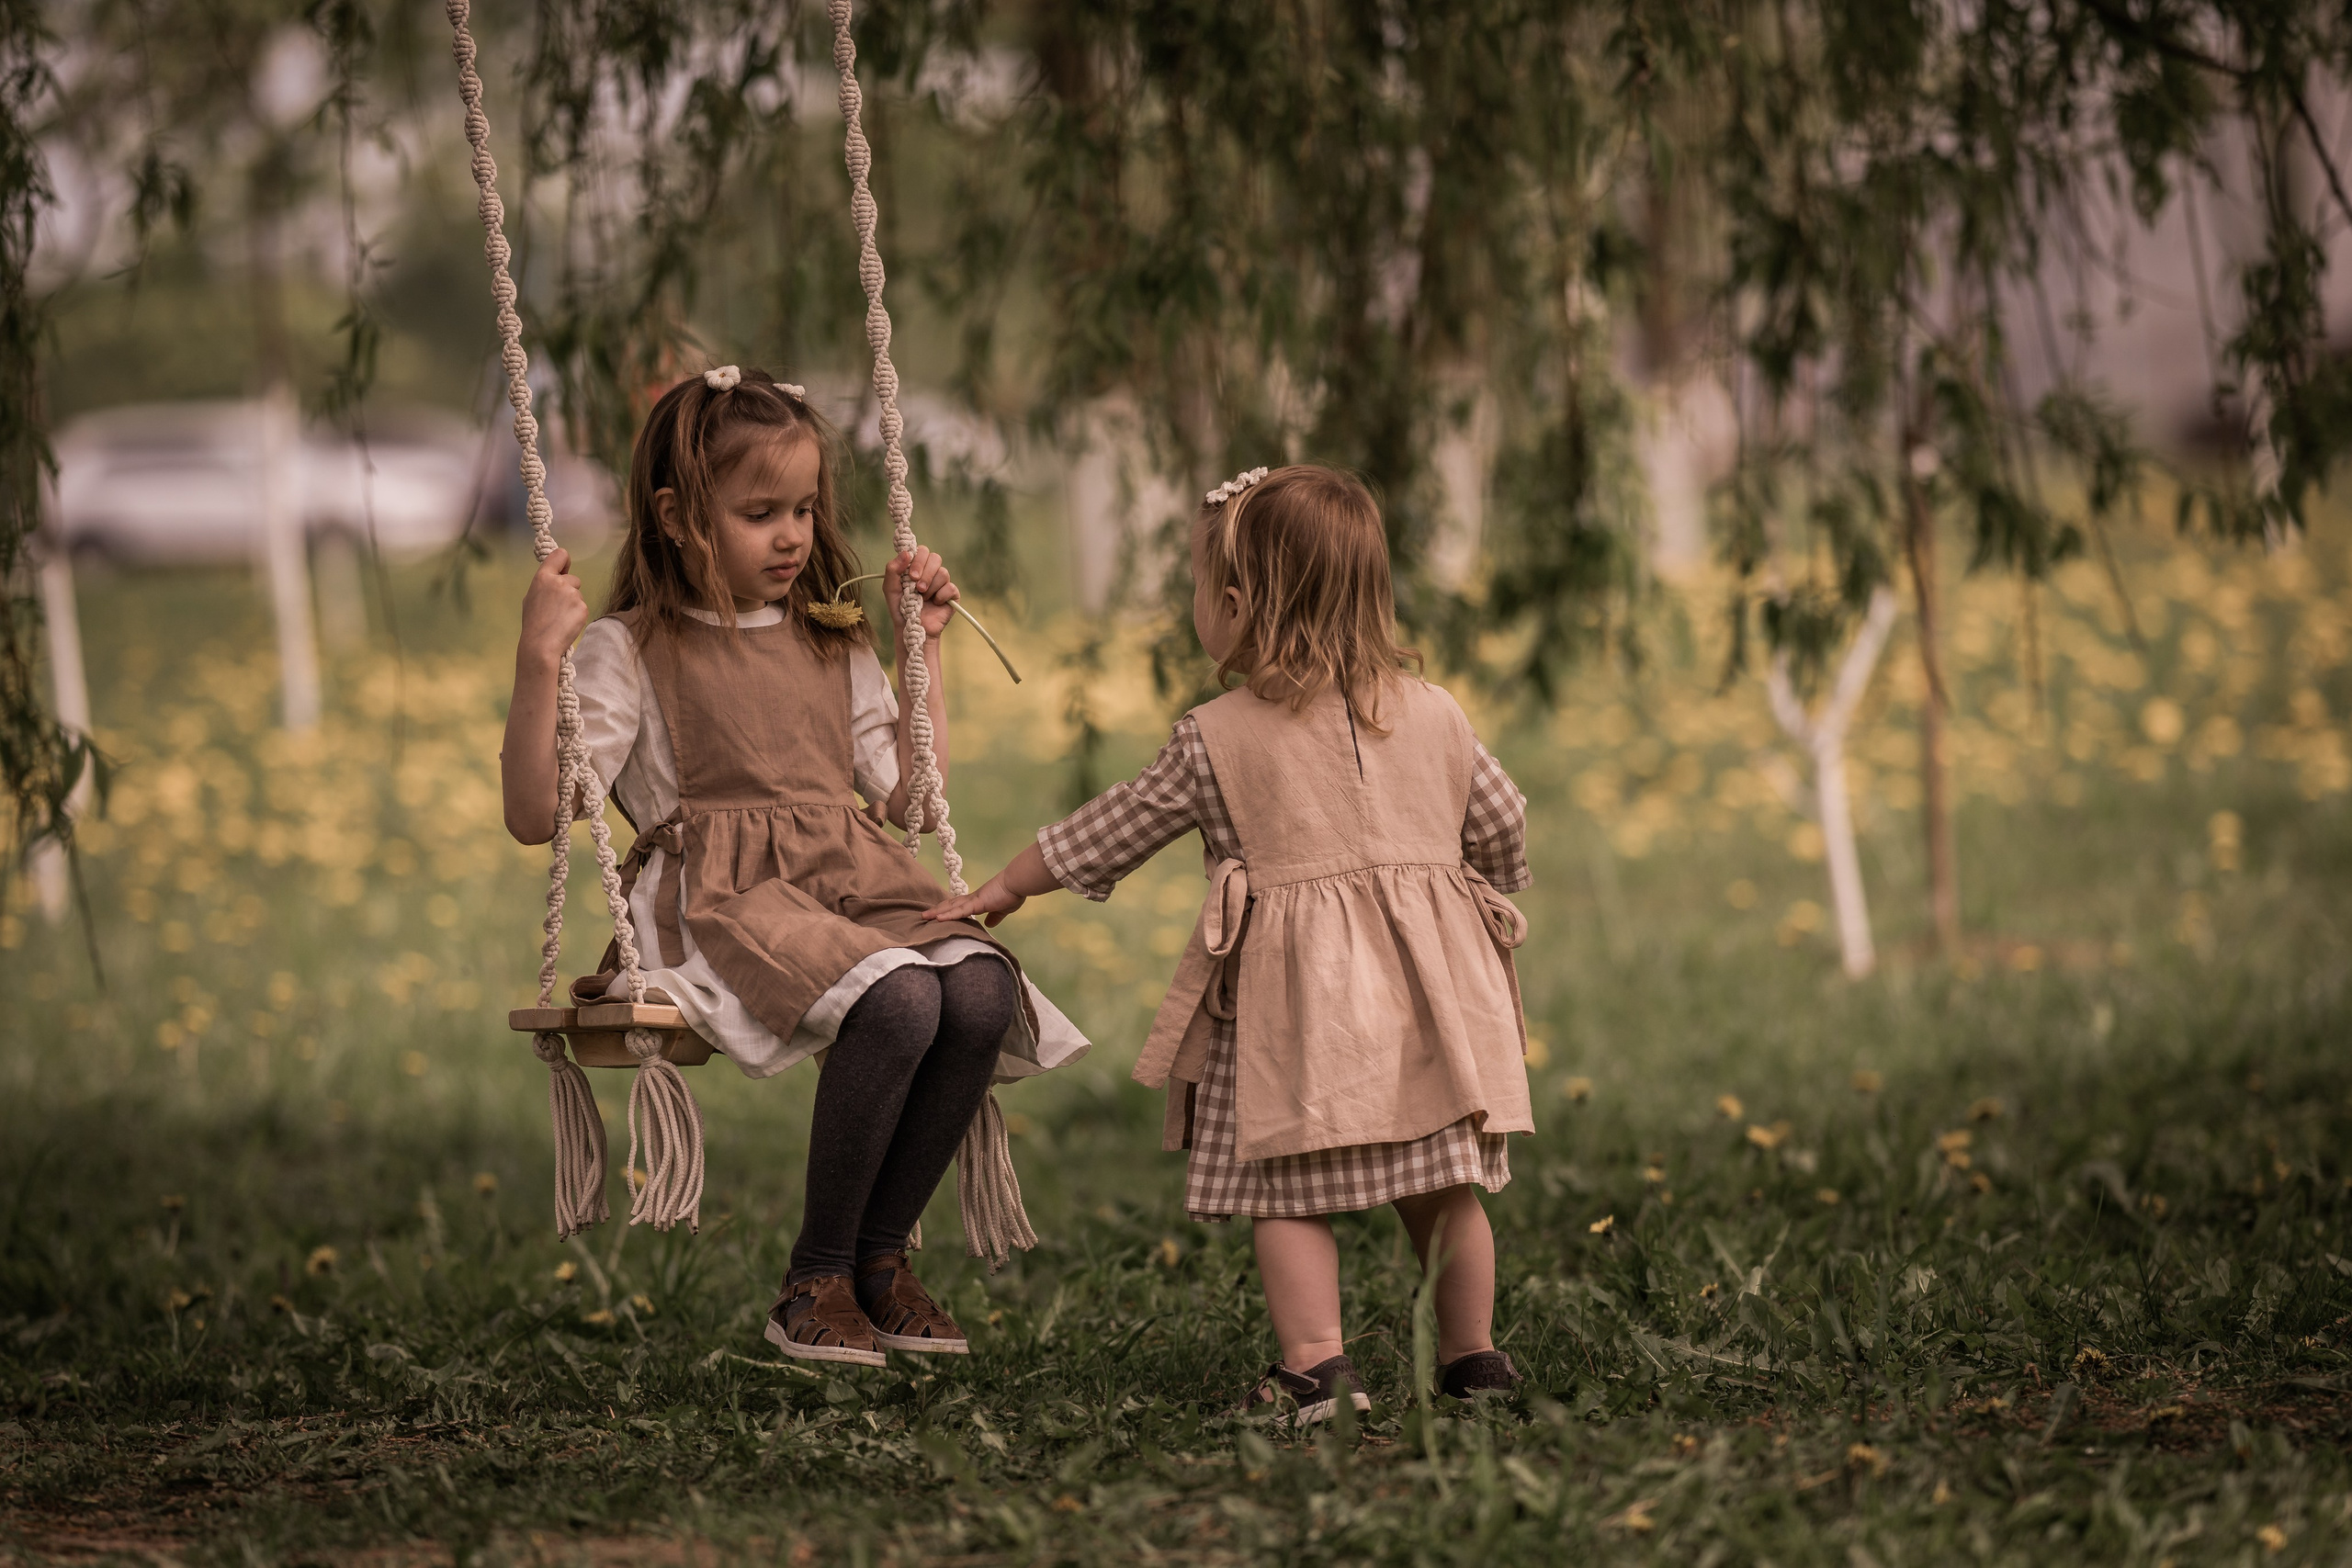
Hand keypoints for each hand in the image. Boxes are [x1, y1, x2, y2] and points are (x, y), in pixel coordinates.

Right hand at [520, 548, 590, 664]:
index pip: (560, 555)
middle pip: (573, 578)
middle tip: (557, 606)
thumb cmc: (534, 622)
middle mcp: (558, 582)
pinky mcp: (583, 607)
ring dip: (573, 603)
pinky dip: (577, 614)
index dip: (564, 561)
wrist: (541, 645)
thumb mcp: (531, 597)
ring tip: (559, 617)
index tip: (564, 568)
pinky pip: (583, 607)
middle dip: (569, 589)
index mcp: (543, 577)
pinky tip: (566, 623)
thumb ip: (546, 584)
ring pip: (578, 594)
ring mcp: (572, 595)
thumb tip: (557, 577)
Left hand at [883, 547, 958, 642]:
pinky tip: (934, 604)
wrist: (912, 628)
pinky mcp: (952, 594)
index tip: (911, 575)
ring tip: (923, 599)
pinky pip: (951, 587)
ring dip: (930, 587)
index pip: (922, 551)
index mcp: (917, 567)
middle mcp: (931, 572)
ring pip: (943, 573)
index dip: (918, 560)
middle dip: (925, 573)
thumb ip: (893, 569)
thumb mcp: (890, 588)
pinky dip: (940, 596)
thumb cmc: (901, 608)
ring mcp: (942, 583)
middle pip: (935, 558)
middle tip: (917, 588)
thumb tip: (906, 553)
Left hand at [923, 872, 1025, 927]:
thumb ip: (995, 916)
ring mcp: (973, 900)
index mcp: (978, 900)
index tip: (938, 914)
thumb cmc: (1013, 893)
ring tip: (924, 916)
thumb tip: (988, 924)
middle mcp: (972, 899)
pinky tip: (938, 918)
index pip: (959, 906)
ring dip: (937, 912)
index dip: (948, 909)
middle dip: (937, 910)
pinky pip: (960, 911)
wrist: (1017, 882)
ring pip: (951, 907)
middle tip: (924, 915)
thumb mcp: (1003, 909)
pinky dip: (948, 915)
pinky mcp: (977, 903)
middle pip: (951, 905)